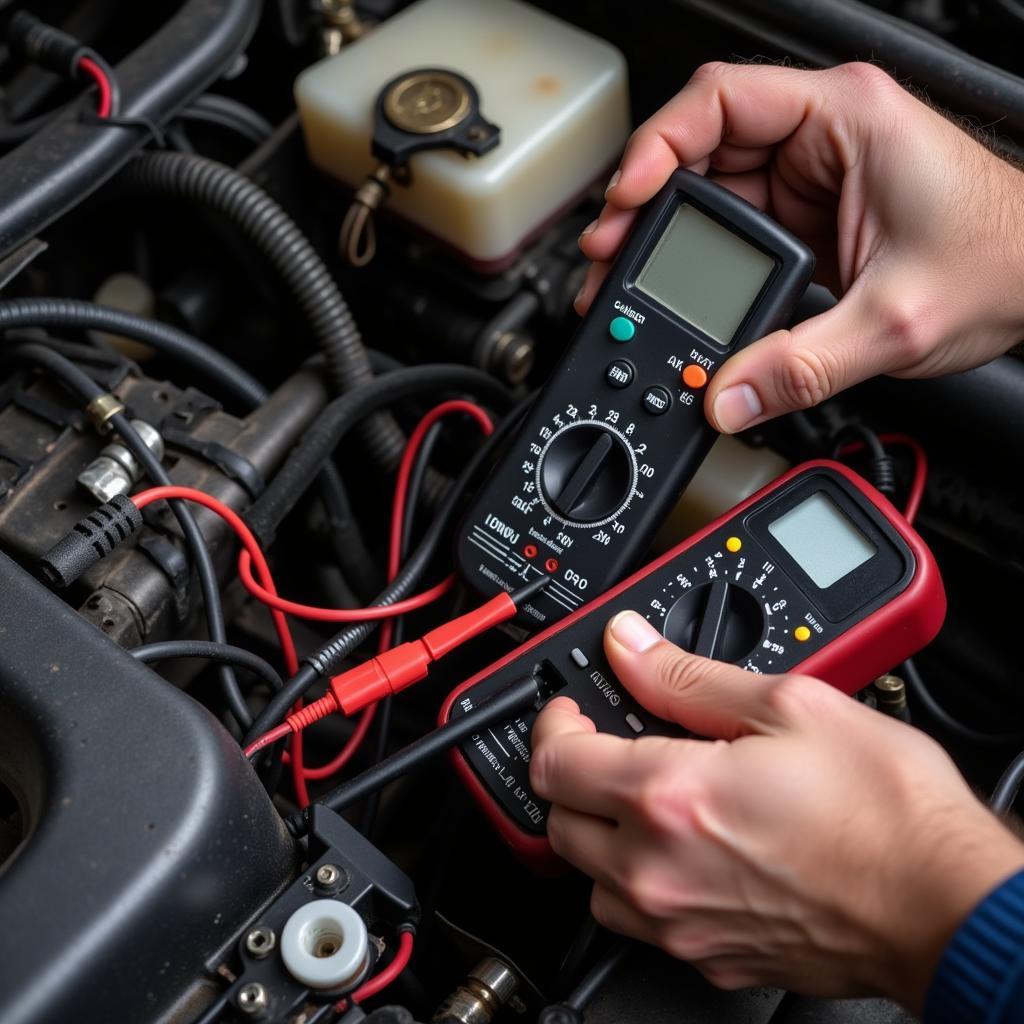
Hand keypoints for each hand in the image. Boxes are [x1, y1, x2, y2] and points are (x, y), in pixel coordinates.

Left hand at [529, 611, 1023, 1010]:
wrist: (948, 907)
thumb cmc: (886, 814)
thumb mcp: (789, 705)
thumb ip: (689, 676)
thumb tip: (632, 647)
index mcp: (669, 798)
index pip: (553, 761)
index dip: (553, 723)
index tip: (573, 709)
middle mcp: (659, 871)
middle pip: (557, 822)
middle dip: (570, 775)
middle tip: (604, 745)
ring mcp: (681, 925)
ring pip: (590, 880)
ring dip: (597, 833)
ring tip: (641, 799)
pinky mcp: (709, 958)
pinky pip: (639, 922)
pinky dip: (640, 881)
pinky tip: (682, 851)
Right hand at [577, 62, 1023, 432]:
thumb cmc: (1002, 260)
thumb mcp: (894, 322)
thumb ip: (801, 367)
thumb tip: (727, 398)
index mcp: (845, 118)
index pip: (721, 99)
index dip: (659, 145)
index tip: (627, 197)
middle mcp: (821, 136)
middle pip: (699, 146)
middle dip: (645, 200)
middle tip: (612, 252)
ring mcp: (810, 175)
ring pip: (708, 188)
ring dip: (663, 232)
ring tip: (628, 275)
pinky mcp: (805, 215)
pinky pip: (731, 225)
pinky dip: (696, 257)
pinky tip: (674, 286)